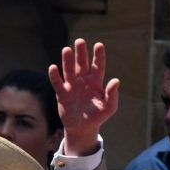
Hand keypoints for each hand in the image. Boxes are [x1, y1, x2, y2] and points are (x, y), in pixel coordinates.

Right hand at [48, 38, 119, 155]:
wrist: (82, 128)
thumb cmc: (97, 116)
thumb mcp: (109, 107)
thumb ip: (112, 95)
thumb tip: (116, 81)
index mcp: (96, 82)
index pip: (98, 66)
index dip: (99, 56)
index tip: (99, 45)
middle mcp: (83, 81)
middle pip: (82, 64)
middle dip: (81, 53)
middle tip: (80, 41)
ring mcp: (72, 86)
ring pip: (69, 70)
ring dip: (67, 60)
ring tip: (66, 50)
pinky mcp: (62, 93)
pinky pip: (57, 82)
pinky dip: (55, 75)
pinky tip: (53, 68)